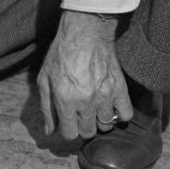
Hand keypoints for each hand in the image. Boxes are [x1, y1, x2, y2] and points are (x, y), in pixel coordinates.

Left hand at [37, 10, 133, 139]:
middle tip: (79, 116)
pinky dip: (119, 115)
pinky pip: (126, 114)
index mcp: (65, 101)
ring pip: (106, 125)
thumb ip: (46, 108)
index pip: (70, 134)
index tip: (67, 123)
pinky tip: (110, 107)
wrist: (85, 35)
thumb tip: (49, 130)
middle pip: (88, 132)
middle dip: (82, 128)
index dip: (67, 131)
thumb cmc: (60, 55)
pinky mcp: (120, 89)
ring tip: (93, 110)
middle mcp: (86, 102)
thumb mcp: (44, 80)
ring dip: (99, 121)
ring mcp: (105, 97)